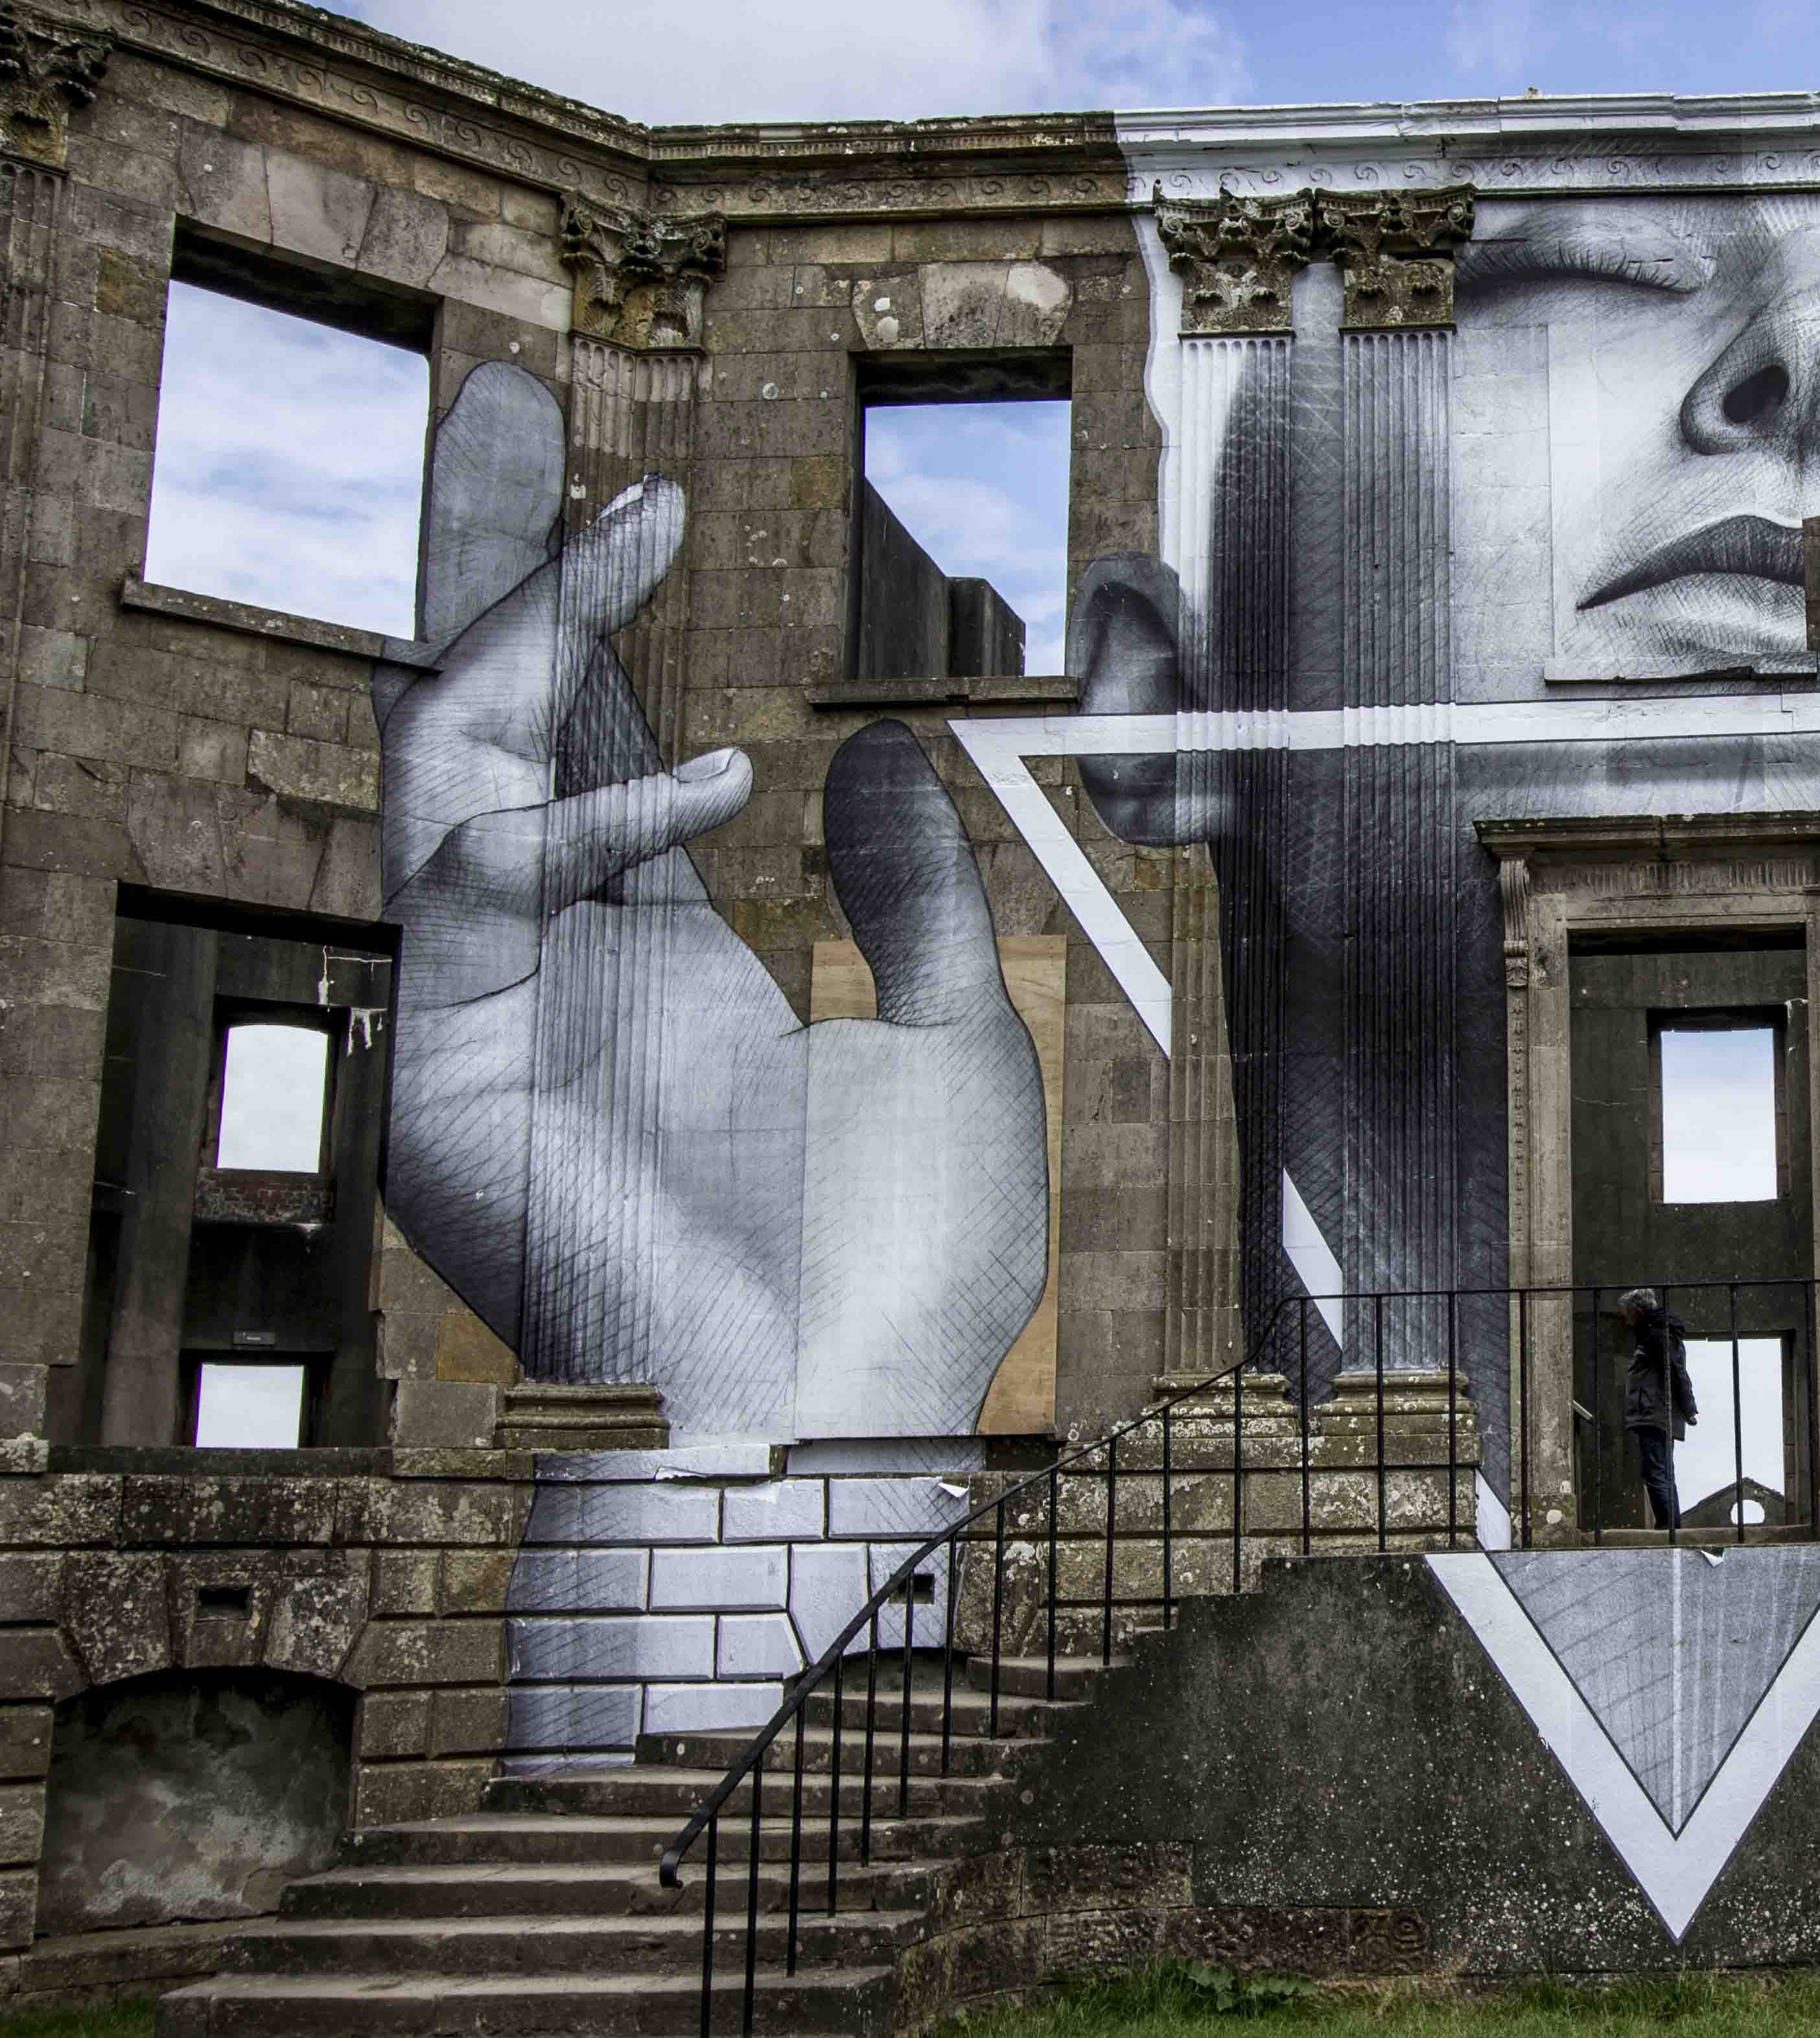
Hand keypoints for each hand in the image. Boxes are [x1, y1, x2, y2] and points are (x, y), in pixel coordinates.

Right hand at [379, 363, 1047, 1439]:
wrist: (839, 1420)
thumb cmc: (901, 1258)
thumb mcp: (952, 1035)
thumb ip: (915, 893)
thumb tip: (872, 745)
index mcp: (647, 939)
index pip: (585, 728)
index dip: (580, 602)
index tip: (617, 480)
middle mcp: (553, 955)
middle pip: (479, 709)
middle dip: (491, 562)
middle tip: (516, 411)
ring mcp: (489, 1010)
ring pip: (443, 762)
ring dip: (516, 626)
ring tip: (617, 514)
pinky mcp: (450, 1078)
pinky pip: (478, 894)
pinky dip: (592, 820)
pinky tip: (727, 785)